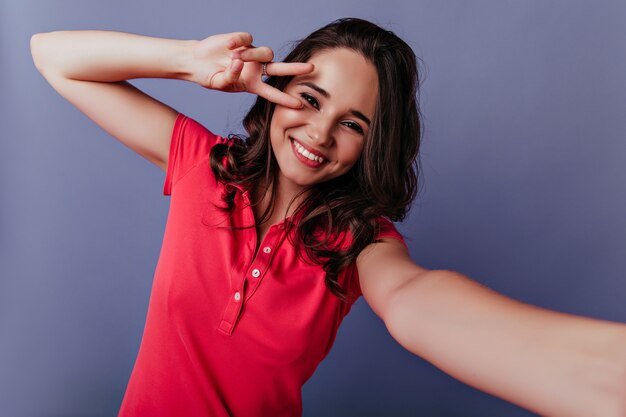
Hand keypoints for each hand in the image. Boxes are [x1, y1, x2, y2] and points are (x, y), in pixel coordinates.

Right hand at [189, 32, 312, 107]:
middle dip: (295, 69)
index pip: (272, 93)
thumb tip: (239, 64)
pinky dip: (238, 42)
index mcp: (252, 84)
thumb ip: (230, 78)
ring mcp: (251, 54)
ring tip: (233, 58)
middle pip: (280, 68)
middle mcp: (256, 69)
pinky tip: (228, 46)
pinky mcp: (243, 40)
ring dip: (252, 56)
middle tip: (312, 68)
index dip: (284, 99)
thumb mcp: (218, 84)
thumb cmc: (208, 76)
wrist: (195, 61)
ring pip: (265, 53)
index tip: (299, 105)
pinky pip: (247, 39)